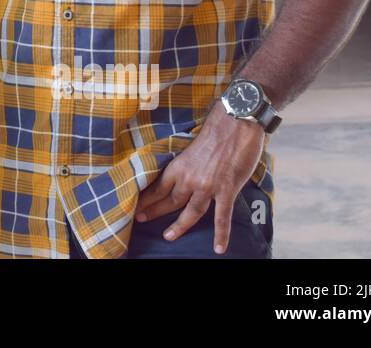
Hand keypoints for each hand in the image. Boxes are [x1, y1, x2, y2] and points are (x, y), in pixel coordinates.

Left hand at [134, 102, 264, 254]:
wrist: (236, 122)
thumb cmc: (216, 131)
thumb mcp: (191, 148)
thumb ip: (187, 164)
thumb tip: (183, 172)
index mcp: (179, 166)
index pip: (157, 187)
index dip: (146, 199)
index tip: (135, 207)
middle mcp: (189, 178)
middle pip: (169, 201)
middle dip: (153, 212)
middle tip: (140, 221)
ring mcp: (207, 186)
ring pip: (190, 212)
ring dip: (179, 226)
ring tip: (168, 237)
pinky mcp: (226, 190)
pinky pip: (222, 217)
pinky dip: (221, 234)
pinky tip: (218, 248)